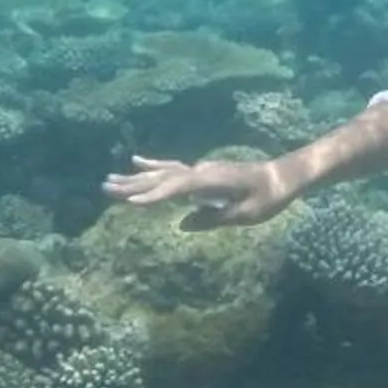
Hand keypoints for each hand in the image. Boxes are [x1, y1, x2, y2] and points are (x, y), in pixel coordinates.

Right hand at [101, 154, 298, 229]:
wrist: (283, 175)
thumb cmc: (269, 197)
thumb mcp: (245, 214)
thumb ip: (213, 219)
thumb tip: (182, 224)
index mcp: (210, 179)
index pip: (174, 188)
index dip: (152, 196)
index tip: (129, 202)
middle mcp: (201, 170)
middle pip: (161, 178)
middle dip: (132, 184)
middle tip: (104, 187)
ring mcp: (200, 168)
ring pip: (162, 172)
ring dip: (136, 177)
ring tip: (110, 178)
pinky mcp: (202, 171)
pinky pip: (171, 169)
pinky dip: (153, 167)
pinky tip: (137, 162)